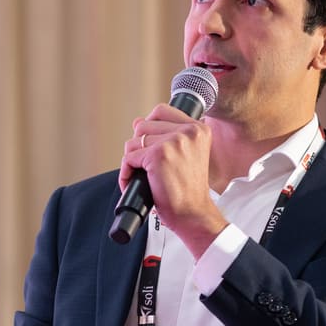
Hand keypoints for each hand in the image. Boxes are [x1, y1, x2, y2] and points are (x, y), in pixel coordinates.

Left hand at [118, 103, 227, 257]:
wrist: (193, 214)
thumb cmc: (187, 190)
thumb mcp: (185, 156)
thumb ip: (165, 136)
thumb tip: (137, 121)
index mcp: (198, 128)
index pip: (161, 111)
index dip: (150, 128)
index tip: (152, 148)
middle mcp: (188, 131)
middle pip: (143, 126)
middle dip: (138, 148)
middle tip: (147, 167)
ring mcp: (173, 141)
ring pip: (133, 142)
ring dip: (131, 161)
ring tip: (142, 176)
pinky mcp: (158, 155)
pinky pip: (128, 158)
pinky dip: (126, 173)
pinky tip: (135, 183)